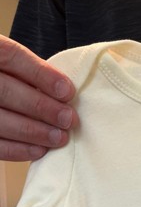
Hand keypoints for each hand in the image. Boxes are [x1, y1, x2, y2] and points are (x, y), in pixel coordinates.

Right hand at [0, 35, 78, 160]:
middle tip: (68, 119)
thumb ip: (31, 74)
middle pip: (6, 91)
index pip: (11, 57)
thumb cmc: (7, 78)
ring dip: (34, 131)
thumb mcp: (12, 65)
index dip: (41, 75)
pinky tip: (40, 150)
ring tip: (59, 138)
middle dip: (42, 107)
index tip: (67, 92)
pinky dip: (18, 149)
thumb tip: (65, 94)